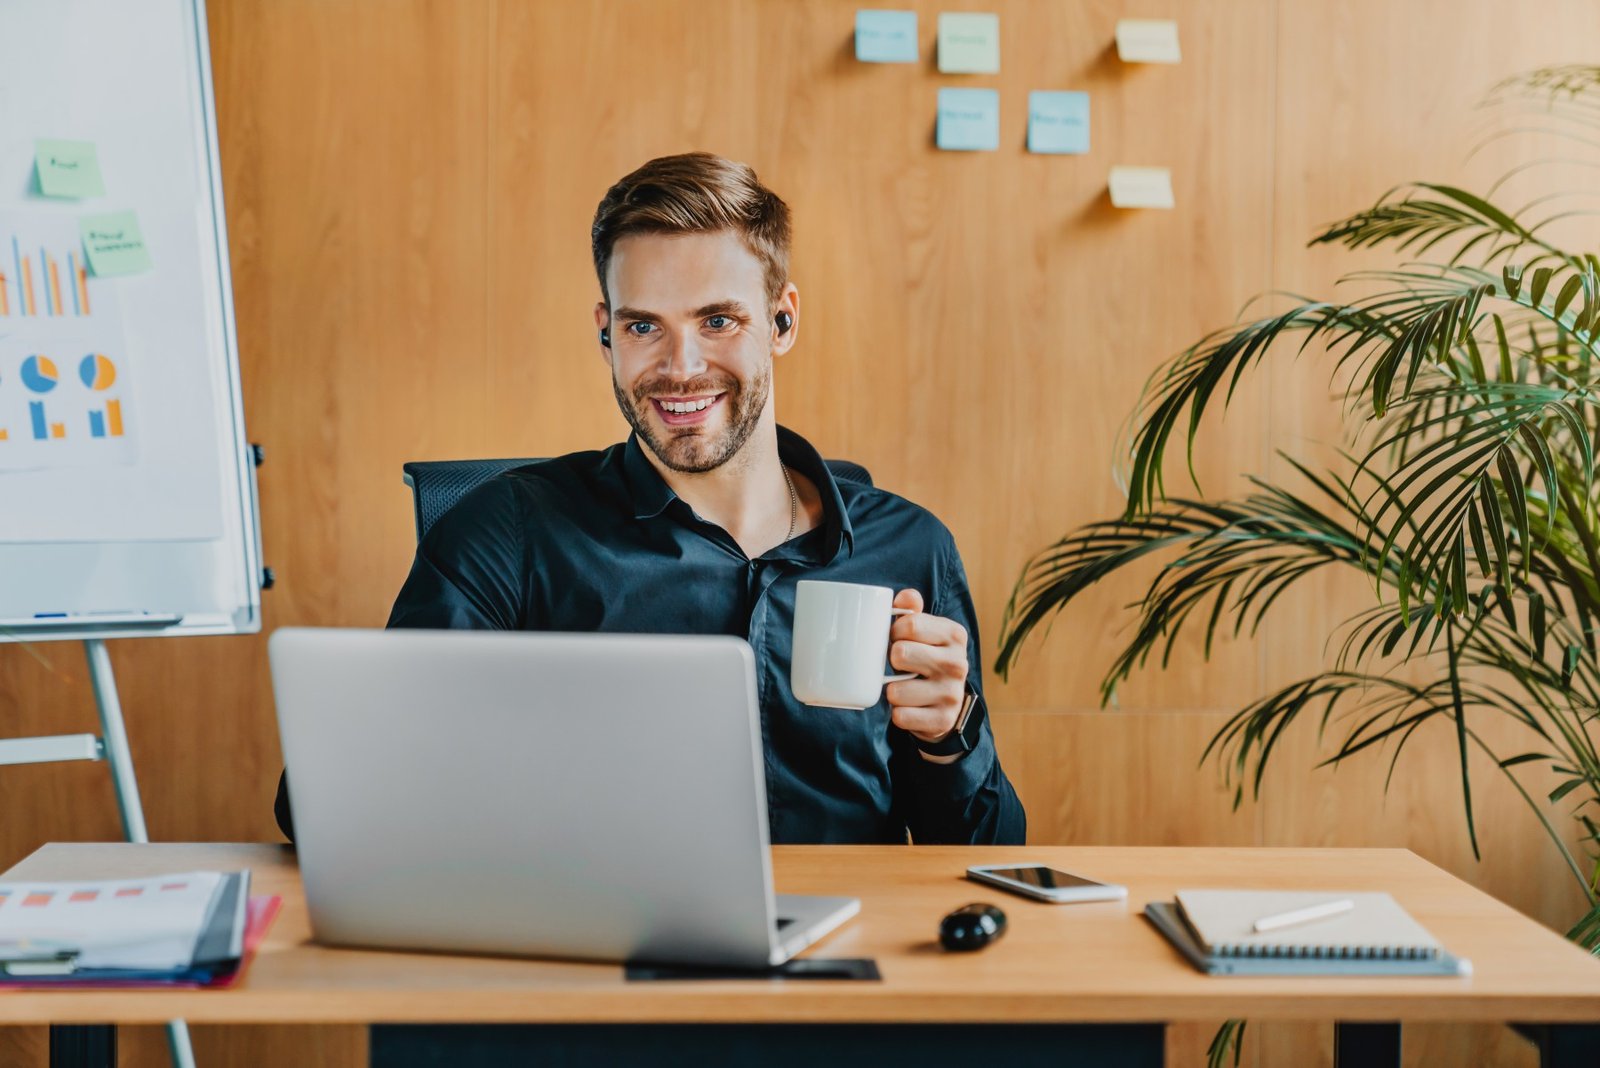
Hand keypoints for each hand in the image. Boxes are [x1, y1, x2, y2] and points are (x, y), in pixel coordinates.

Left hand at [885, 588, 969, 742]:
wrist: (946, 704)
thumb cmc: (927, 658)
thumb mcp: (926, 631)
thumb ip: (912, 611)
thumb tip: (906, 597)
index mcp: (954, 635)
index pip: (910, 624)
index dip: (893, 631)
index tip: (895, 637)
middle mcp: (957, 664)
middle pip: (900, 654)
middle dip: (891, 661)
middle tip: (899, 665)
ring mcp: (952, 694)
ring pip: (896, 691)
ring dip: (892, 691)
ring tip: (903, 687)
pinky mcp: (942, 720)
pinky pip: (901, 716)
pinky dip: (898, 713)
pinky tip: (908, 707)